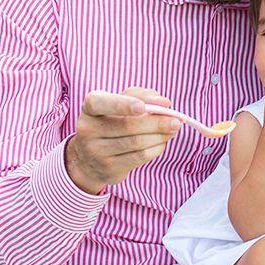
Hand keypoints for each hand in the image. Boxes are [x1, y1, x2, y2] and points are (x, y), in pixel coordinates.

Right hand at [66, 88, 181, 194]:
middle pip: (128, 125)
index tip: (143, 107)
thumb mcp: (122, 102)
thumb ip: (142, 96)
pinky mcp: (108, 169)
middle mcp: (88, 129)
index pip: (101, 103)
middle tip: (176, 120)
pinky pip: (139, 157)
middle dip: (156, 122)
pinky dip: (156, 148)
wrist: (90, 158)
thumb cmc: (112, 121)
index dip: (122, 105)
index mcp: (90, 107)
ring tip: (173, 129)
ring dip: (160, 136)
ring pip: (136, 142)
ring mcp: (96, 151)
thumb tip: (164, 103)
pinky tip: (162, 142)